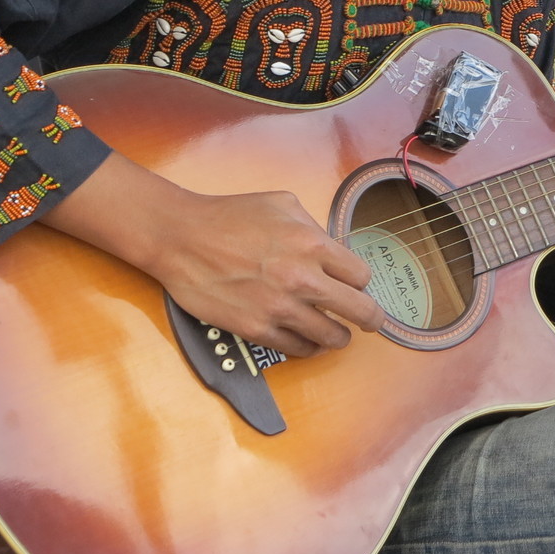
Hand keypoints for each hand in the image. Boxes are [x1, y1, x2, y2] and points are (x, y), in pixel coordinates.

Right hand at [136, 187, 384, 358]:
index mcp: (313, 245)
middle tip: (372, 324)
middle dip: (370, 320)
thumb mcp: (284, 204)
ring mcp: (280, 307)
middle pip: (359, 311)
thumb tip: (332, 248)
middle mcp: (303, 279)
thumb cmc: (231, 217)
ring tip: (338, 336)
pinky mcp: (256, 328)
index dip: (361, 283)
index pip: (361, 276)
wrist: (183, 238)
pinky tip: (308, 342)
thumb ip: (314, 227)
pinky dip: (308, 347)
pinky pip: (297, 348)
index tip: (358, 288)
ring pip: (331, 336)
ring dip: (338, 337)